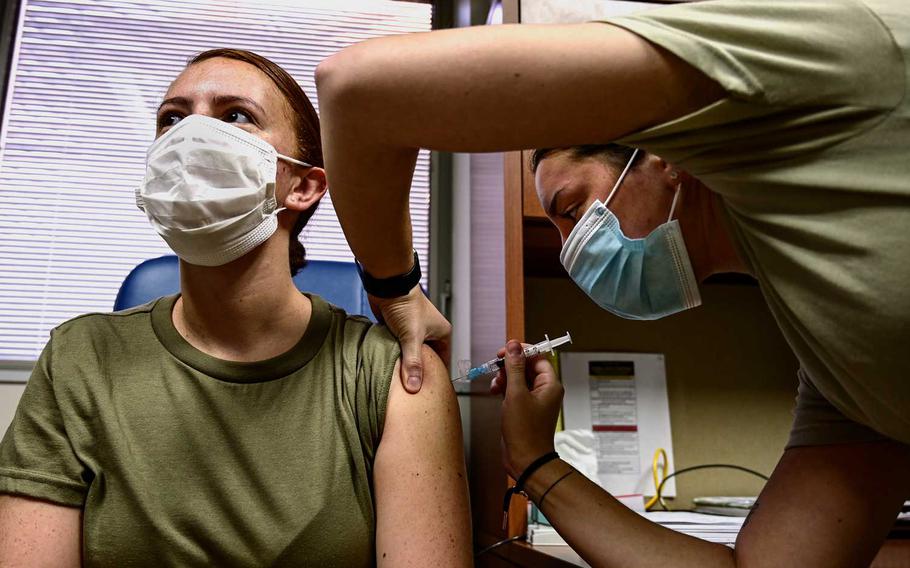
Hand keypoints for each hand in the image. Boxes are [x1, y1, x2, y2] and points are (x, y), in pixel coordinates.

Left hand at [369, 285, 451, 393]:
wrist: (387, 286)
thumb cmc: (405, 305)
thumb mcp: (411, 337)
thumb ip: (413, 363)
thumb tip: (414, 387)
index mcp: (442, 333)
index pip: (443, 360)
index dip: (436, 375)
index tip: (429, 391)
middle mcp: (430, 333)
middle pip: (426, 359)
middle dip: (418, 371)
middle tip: (412, 389)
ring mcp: (414, 331)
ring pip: (411, 354)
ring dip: (405, 363)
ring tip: (400, 379)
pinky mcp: (399, 330)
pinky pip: (399, 348)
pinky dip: (395, 355)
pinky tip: (390, 365)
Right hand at [491, 340, 563, 478]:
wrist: (525, 459)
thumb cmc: (525, 432)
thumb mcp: (516, 394)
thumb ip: (514, 368)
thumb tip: (513, 346)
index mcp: (550, 384)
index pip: (538, 357)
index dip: (521, 352)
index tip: (505, 351)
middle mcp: (545, 391)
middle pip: (528, 366)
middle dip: (510, 366)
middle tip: (496, 367)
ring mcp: (535, 400)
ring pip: (519, 378)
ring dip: (505, 377)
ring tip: (495, 384)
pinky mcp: (525, 408)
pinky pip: (515, 390)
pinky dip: (505, 388)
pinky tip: (496, 392)